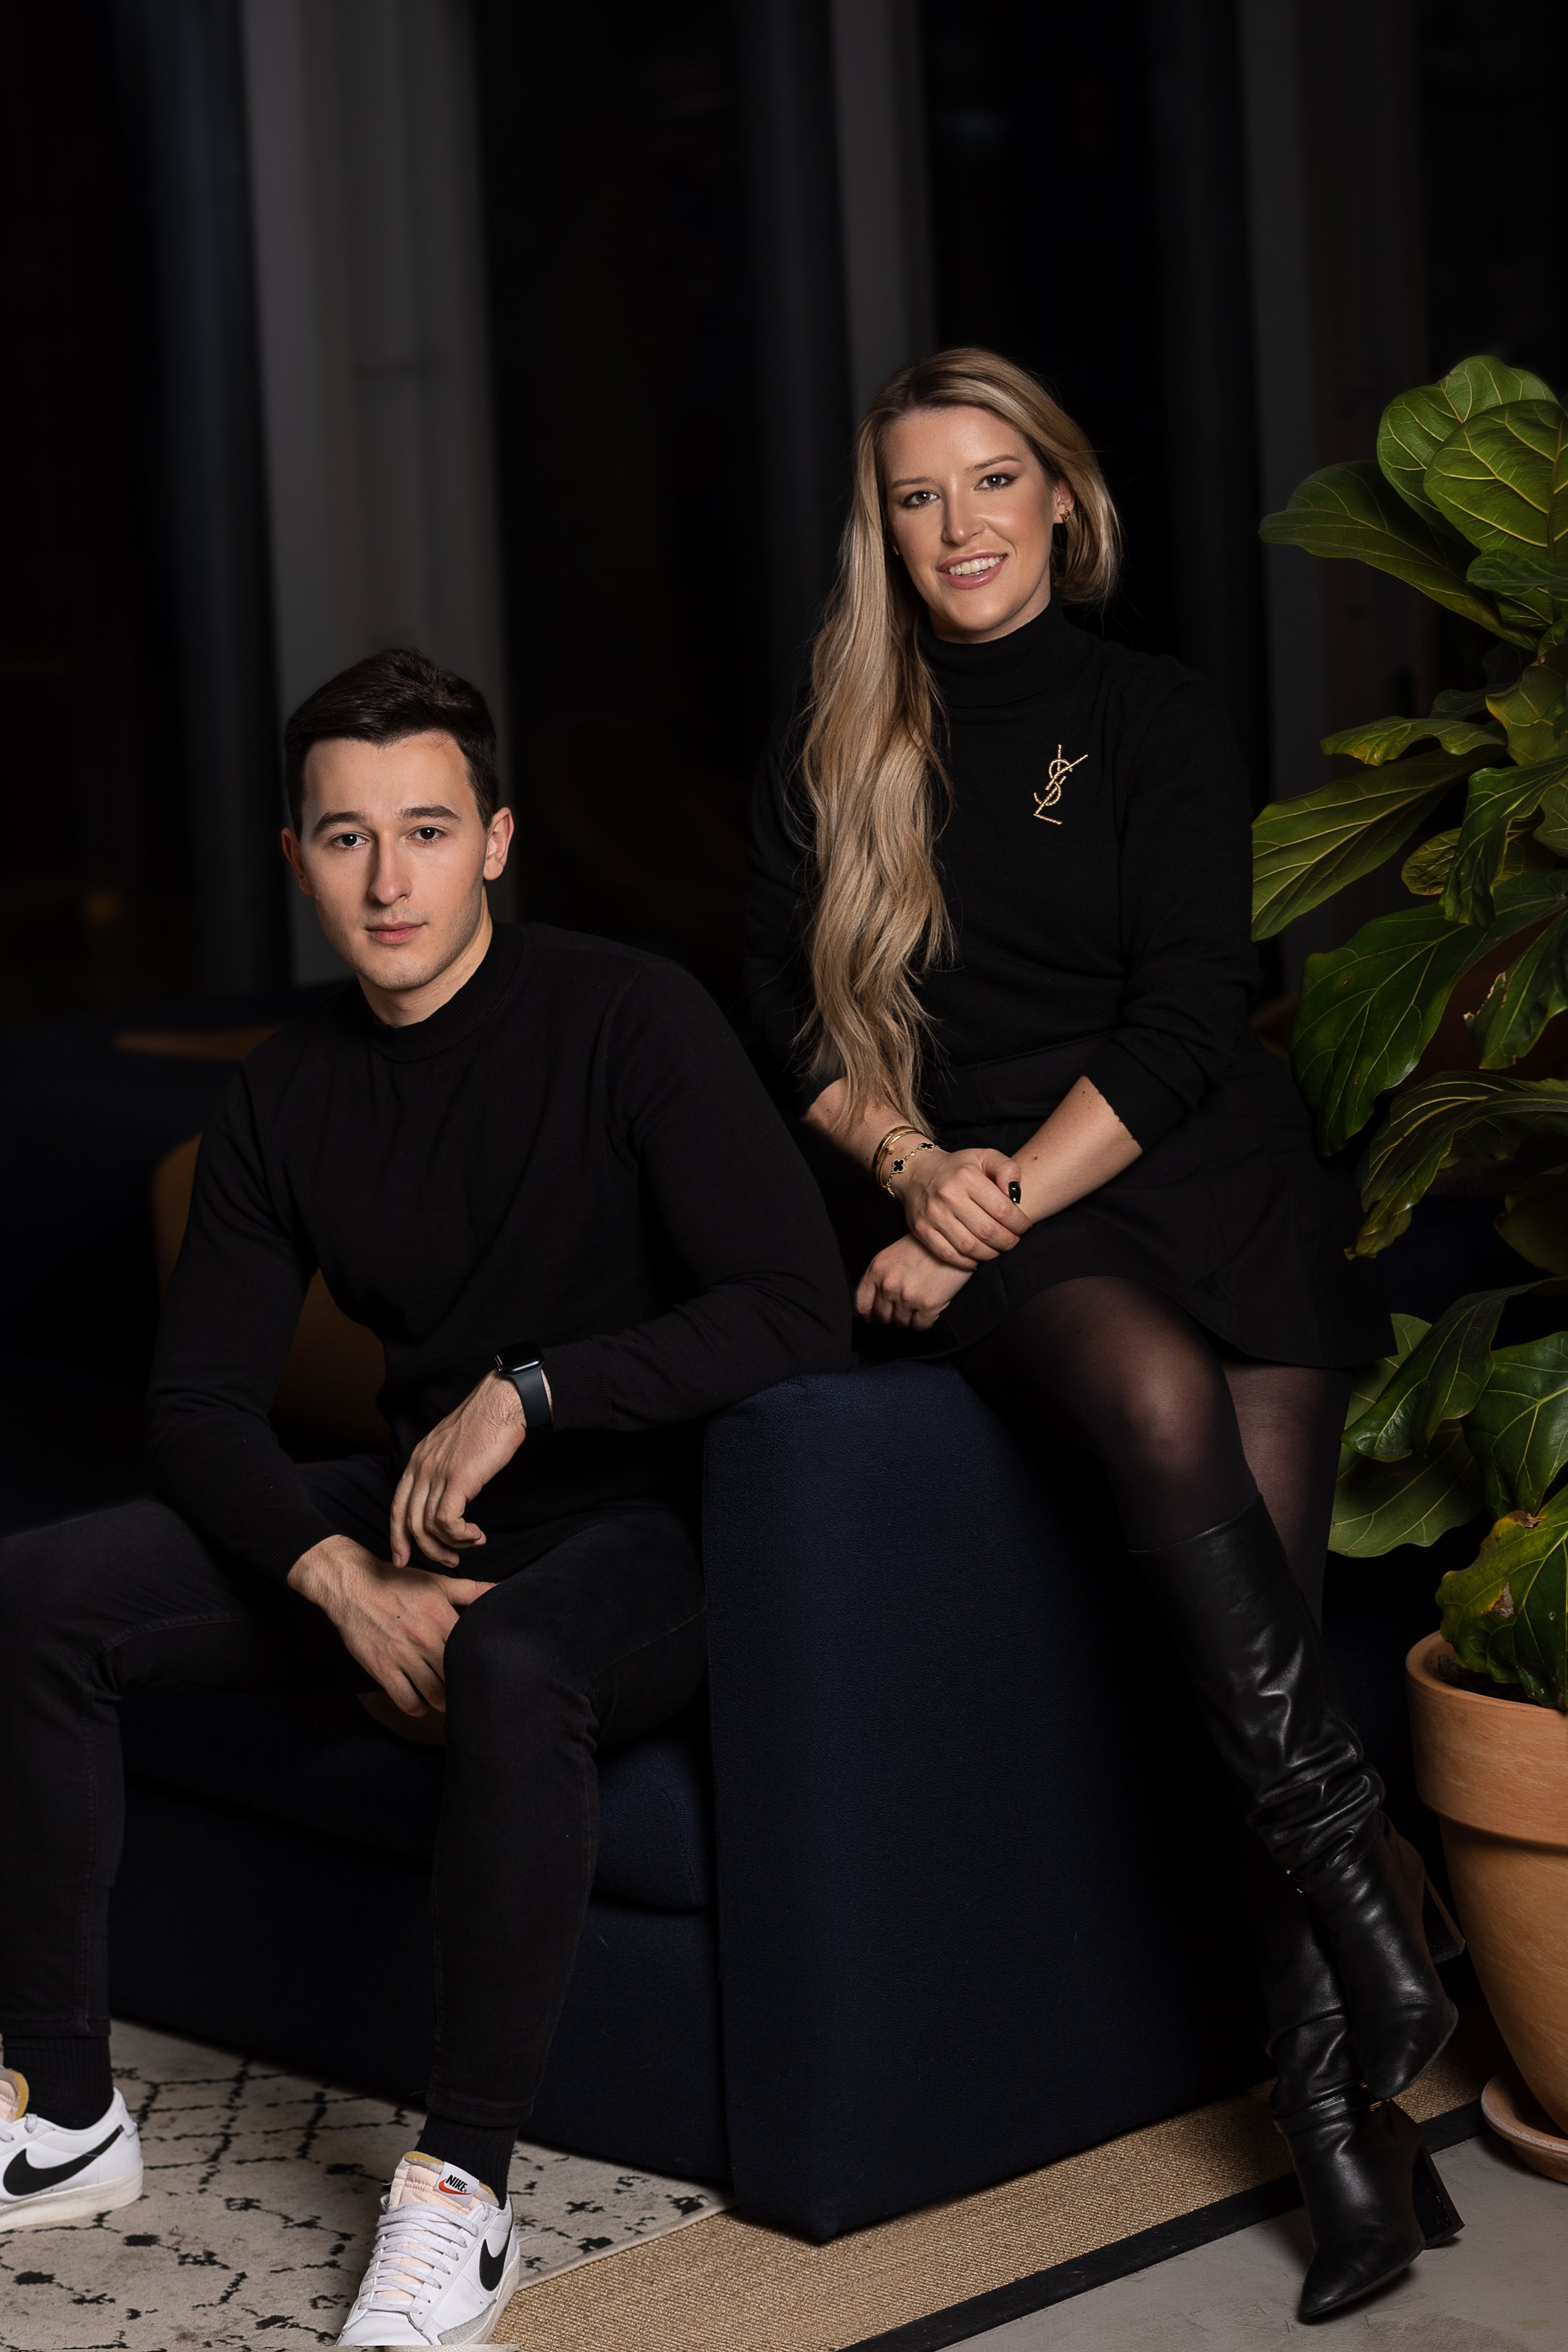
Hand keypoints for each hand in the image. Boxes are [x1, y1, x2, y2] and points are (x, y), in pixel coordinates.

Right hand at [287, 1534, 492, 1716]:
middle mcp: (425, 1639)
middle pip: (455, 1678)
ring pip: (434, 1694)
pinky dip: (417, 1707)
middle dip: (463, 1688)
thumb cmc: (398, 1583)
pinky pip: (407, 1701)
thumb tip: (502, 1589)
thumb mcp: (438, 1583)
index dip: (479, 1666)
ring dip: (443, 1701)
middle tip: (467, 1693)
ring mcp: (403, 1656)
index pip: (472, 1653)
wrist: (353, 1586)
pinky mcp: (382, 1669)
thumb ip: (472, 1590)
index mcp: (443, 1619)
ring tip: (447, 1700)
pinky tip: (421, 1701)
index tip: (483, 1674)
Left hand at [390, 1372, 526, 1568]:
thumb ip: (441, 1470)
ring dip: (452, 1544)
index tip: (403, 1558)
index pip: (397, 1507)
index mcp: (417, 1460)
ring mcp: (437, 1473)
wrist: (502, 1404)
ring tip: (473, 1543)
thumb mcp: (452, 1448)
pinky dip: (461, 1535)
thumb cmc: (485, 1425)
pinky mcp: (457, 1479)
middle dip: (427, 1550)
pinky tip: (476, 1534)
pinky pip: (447, 1521)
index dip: (398, 1537)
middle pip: (410, 1523)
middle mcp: (421, 1467)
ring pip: (429, 1526)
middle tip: (449, 1561)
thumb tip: (444, 1497)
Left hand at [855, 1233, 974, 1328]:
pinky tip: (931, 1306)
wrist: (953, 1241)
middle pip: (882, 1316)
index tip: (875, 1316)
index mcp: (876, 1271)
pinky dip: (925, 1320)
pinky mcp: (927, 1305)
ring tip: (920, 1300)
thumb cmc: (924, 1247)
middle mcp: (888, 1285)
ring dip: (910, 1316)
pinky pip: (920, 1326)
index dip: (869, 1314)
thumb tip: (871, 1306)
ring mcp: (907, 1296)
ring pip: (902, 1322)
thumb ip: (879, 1278)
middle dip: (893, 1313)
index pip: (862, 1305)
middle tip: (905, 1304)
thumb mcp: (892, 1256)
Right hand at [888, 1144, 1027, 1266]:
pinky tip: (977, 1258)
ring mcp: (933, 1214)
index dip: (1019, 1223)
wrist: (917, 1172)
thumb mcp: (985, 1156)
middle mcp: (948, 1195)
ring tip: (998, 1249)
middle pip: (987, 1231)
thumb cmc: (958, 1167)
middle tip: (1013, 1241)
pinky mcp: (921, 1229)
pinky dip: (967, 1262)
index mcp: (967, 1176)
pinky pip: (948, 1254)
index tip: (1024, 1227)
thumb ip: (1008, 1169)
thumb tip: (1016, 1196)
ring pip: (969, 1246)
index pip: (1002, 1209)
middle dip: (1008, 1241)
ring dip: (990, 1254)